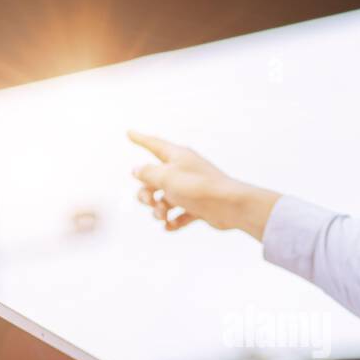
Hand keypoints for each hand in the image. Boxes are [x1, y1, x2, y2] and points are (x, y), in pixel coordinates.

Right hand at [129, 131, 279, 239]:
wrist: (230, 206)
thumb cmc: (197, 187)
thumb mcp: (166, 177)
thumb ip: (147, 173)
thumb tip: (136, 170)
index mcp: (177, 156)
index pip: (153, 144)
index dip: (140, 139)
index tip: (129, 133)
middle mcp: (183, 170)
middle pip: (154, 179)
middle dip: (146, 193)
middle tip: (150, 201)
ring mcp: (191, 189)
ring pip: (165, 199)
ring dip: (158, 210)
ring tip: (163, 216)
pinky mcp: (199, 206)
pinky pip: (180, 215)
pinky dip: (174, 221)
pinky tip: (170, 226)